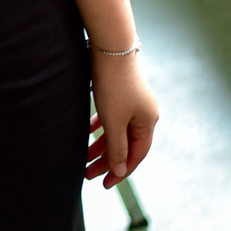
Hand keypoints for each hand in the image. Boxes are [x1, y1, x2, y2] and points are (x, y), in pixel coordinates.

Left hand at [87, 51, 157, 188]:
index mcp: (148, 122)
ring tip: (82, 159)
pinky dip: (99, 127)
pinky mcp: (119, 92)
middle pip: (125, 145)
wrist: (109, 47)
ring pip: (115, 131)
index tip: (104, 184)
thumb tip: (120, 169)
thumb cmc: (113, 84)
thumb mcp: (114, 120)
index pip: (136, 155)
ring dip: (99, 145)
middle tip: (87, 175)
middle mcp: (143, 114)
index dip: (120, 171)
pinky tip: (86, 132)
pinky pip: (110, 117)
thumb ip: (117, 146)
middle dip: (106, 161)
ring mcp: (132, 103)